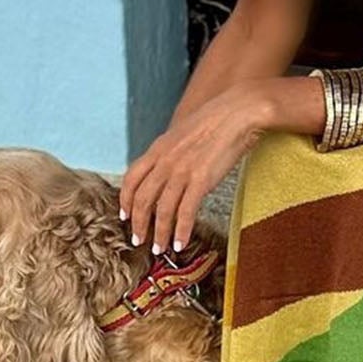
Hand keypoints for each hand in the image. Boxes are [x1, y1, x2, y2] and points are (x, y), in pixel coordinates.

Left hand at [119, 81, 275, 254]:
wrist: (237, 113)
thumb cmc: (215, 120)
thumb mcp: (183, 133)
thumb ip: (171, 152)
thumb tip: (168, 168)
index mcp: (158, 149)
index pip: (131, 178)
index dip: (125, 200)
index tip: (125, 215)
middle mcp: (165, 161)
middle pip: (142, 199)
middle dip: (138, 224)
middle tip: (139, 240)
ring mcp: (182, 171)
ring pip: (162, 210)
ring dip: (158, 233)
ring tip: (159, 248)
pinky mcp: (201, 180)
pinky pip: (186, 212)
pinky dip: (181, 231)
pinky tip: (180, 242)